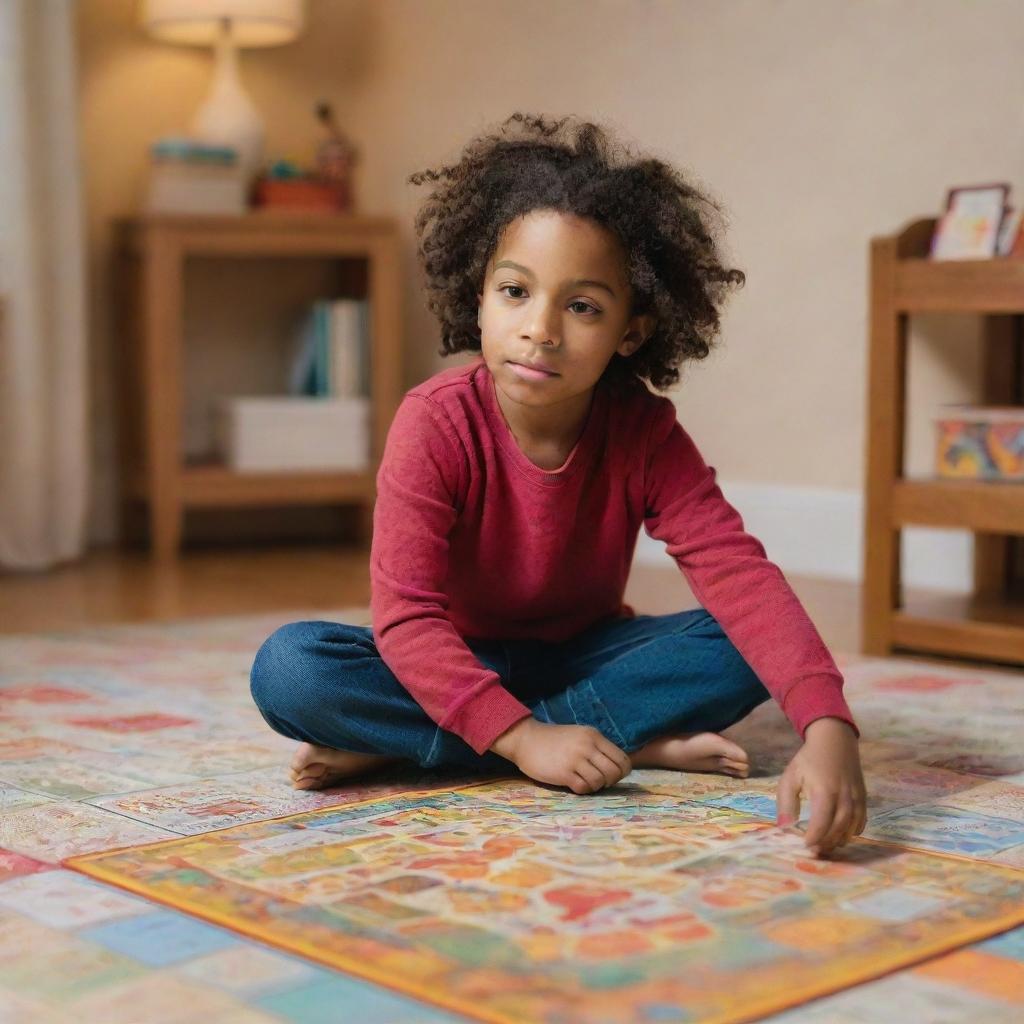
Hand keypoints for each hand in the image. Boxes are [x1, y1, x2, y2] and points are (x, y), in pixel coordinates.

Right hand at [499, 719, 631, 794]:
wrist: (526, 739)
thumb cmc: (554, 740)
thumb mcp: (579, 735)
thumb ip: (597, 747)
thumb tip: (617, 767)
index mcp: (593, 736)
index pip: (622, 759)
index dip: (622, 772)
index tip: (612, 775)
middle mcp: (587, 746)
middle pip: (614, 772)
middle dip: (610, 781)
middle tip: (599, 781)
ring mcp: (575, 759)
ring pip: (600, 781)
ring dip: (595, 786)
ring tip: (584, 782)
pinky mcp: (563, 773)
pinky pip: (583, 788)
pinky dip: (582, 789)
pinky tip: (574, 784)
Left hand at [776, 717, 866, 856]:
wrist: (834, 741)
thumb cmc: (808, 760)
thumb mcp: (790, 777)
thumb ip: (786, 803)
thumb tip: (783, 828)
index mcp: (824, 791)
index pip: (821, 823)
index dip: (814, 838)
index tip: (804, 846)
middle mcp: (844, 797)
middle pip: (838, 829)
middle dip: (825, 843)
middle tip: (813, 851)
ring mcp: (857, 798)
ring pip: (851, 828)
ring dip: (837, 840)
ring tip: (823, 845)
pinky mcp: (864, 798)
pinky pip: (861, 822)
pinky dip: (851, 833)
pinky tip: (839, 835)